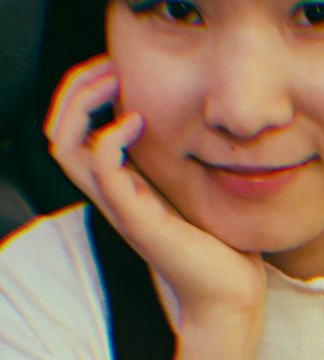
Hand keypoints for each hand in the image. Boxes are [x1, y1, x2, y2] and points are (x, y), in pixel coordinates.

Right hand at [45, 54, 265, 329]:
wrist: (229, 295)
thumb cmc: (220, 245)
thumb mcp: (197, 191)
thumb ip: (187, 163)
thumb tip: (205, 126)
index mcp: (122, 185)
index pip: (73, 132)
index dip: (82, 93)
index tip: (115, 67)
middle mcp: (112, 194)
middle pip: (56, 133)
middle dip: (73, 89)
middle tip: (107, 65)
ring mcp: (120, 207)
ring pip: (65, 147)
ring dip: (82, 103)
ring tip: (114, 81)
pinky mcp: (138, 219)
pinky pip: (103, 170)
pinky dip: (110, 136)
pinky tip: (137, 121)